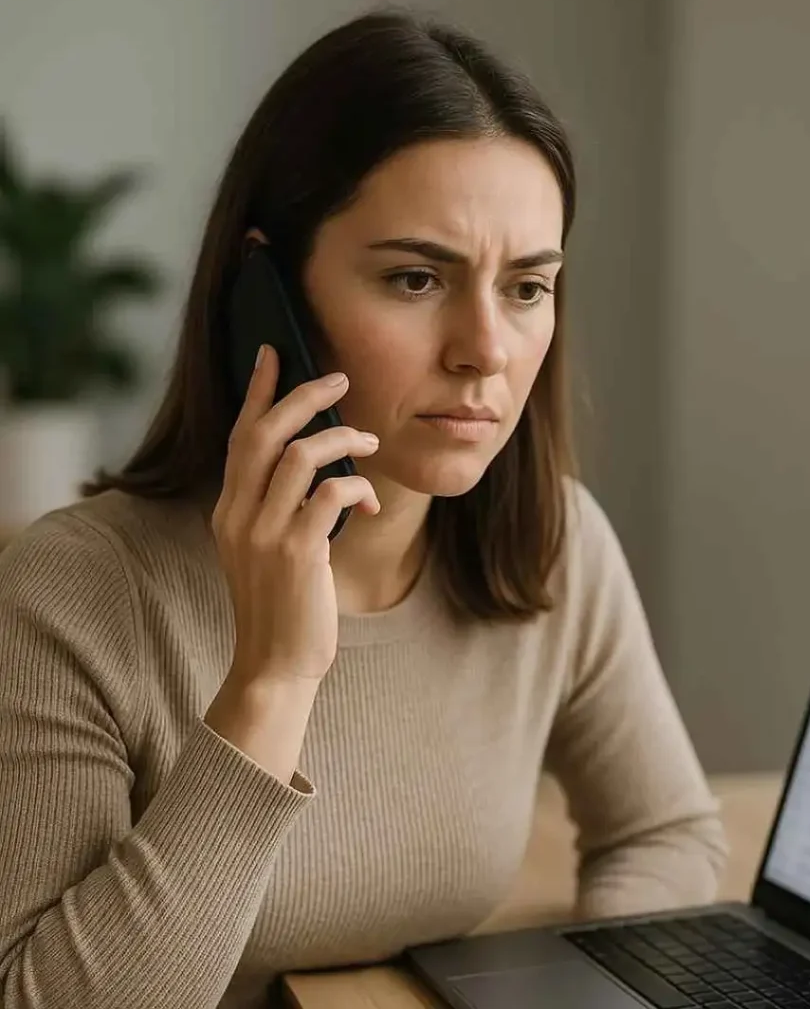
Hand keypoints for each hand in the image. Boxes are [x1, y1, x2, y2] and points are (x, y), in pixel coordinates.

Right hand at [211, 344, 380, 685]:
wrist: (277, 665)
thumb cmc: (283, 605)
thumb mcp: (265, 550)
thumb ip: (276, 508)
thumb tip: (314, 464)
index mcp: (228, 511)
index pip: (239, 437)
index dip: (258, 392)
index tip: (274, 354)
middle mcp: (238, 516)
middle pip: (263, 433)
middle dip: (302, 397)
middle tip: (338, 378)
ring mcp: (265, 535)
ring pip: (299, 456)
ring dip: (341, 440)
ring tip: (370, 442)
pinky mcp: (298, 554)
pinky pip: (330, 495)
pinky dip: (357, 486)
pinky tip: (372, 501)